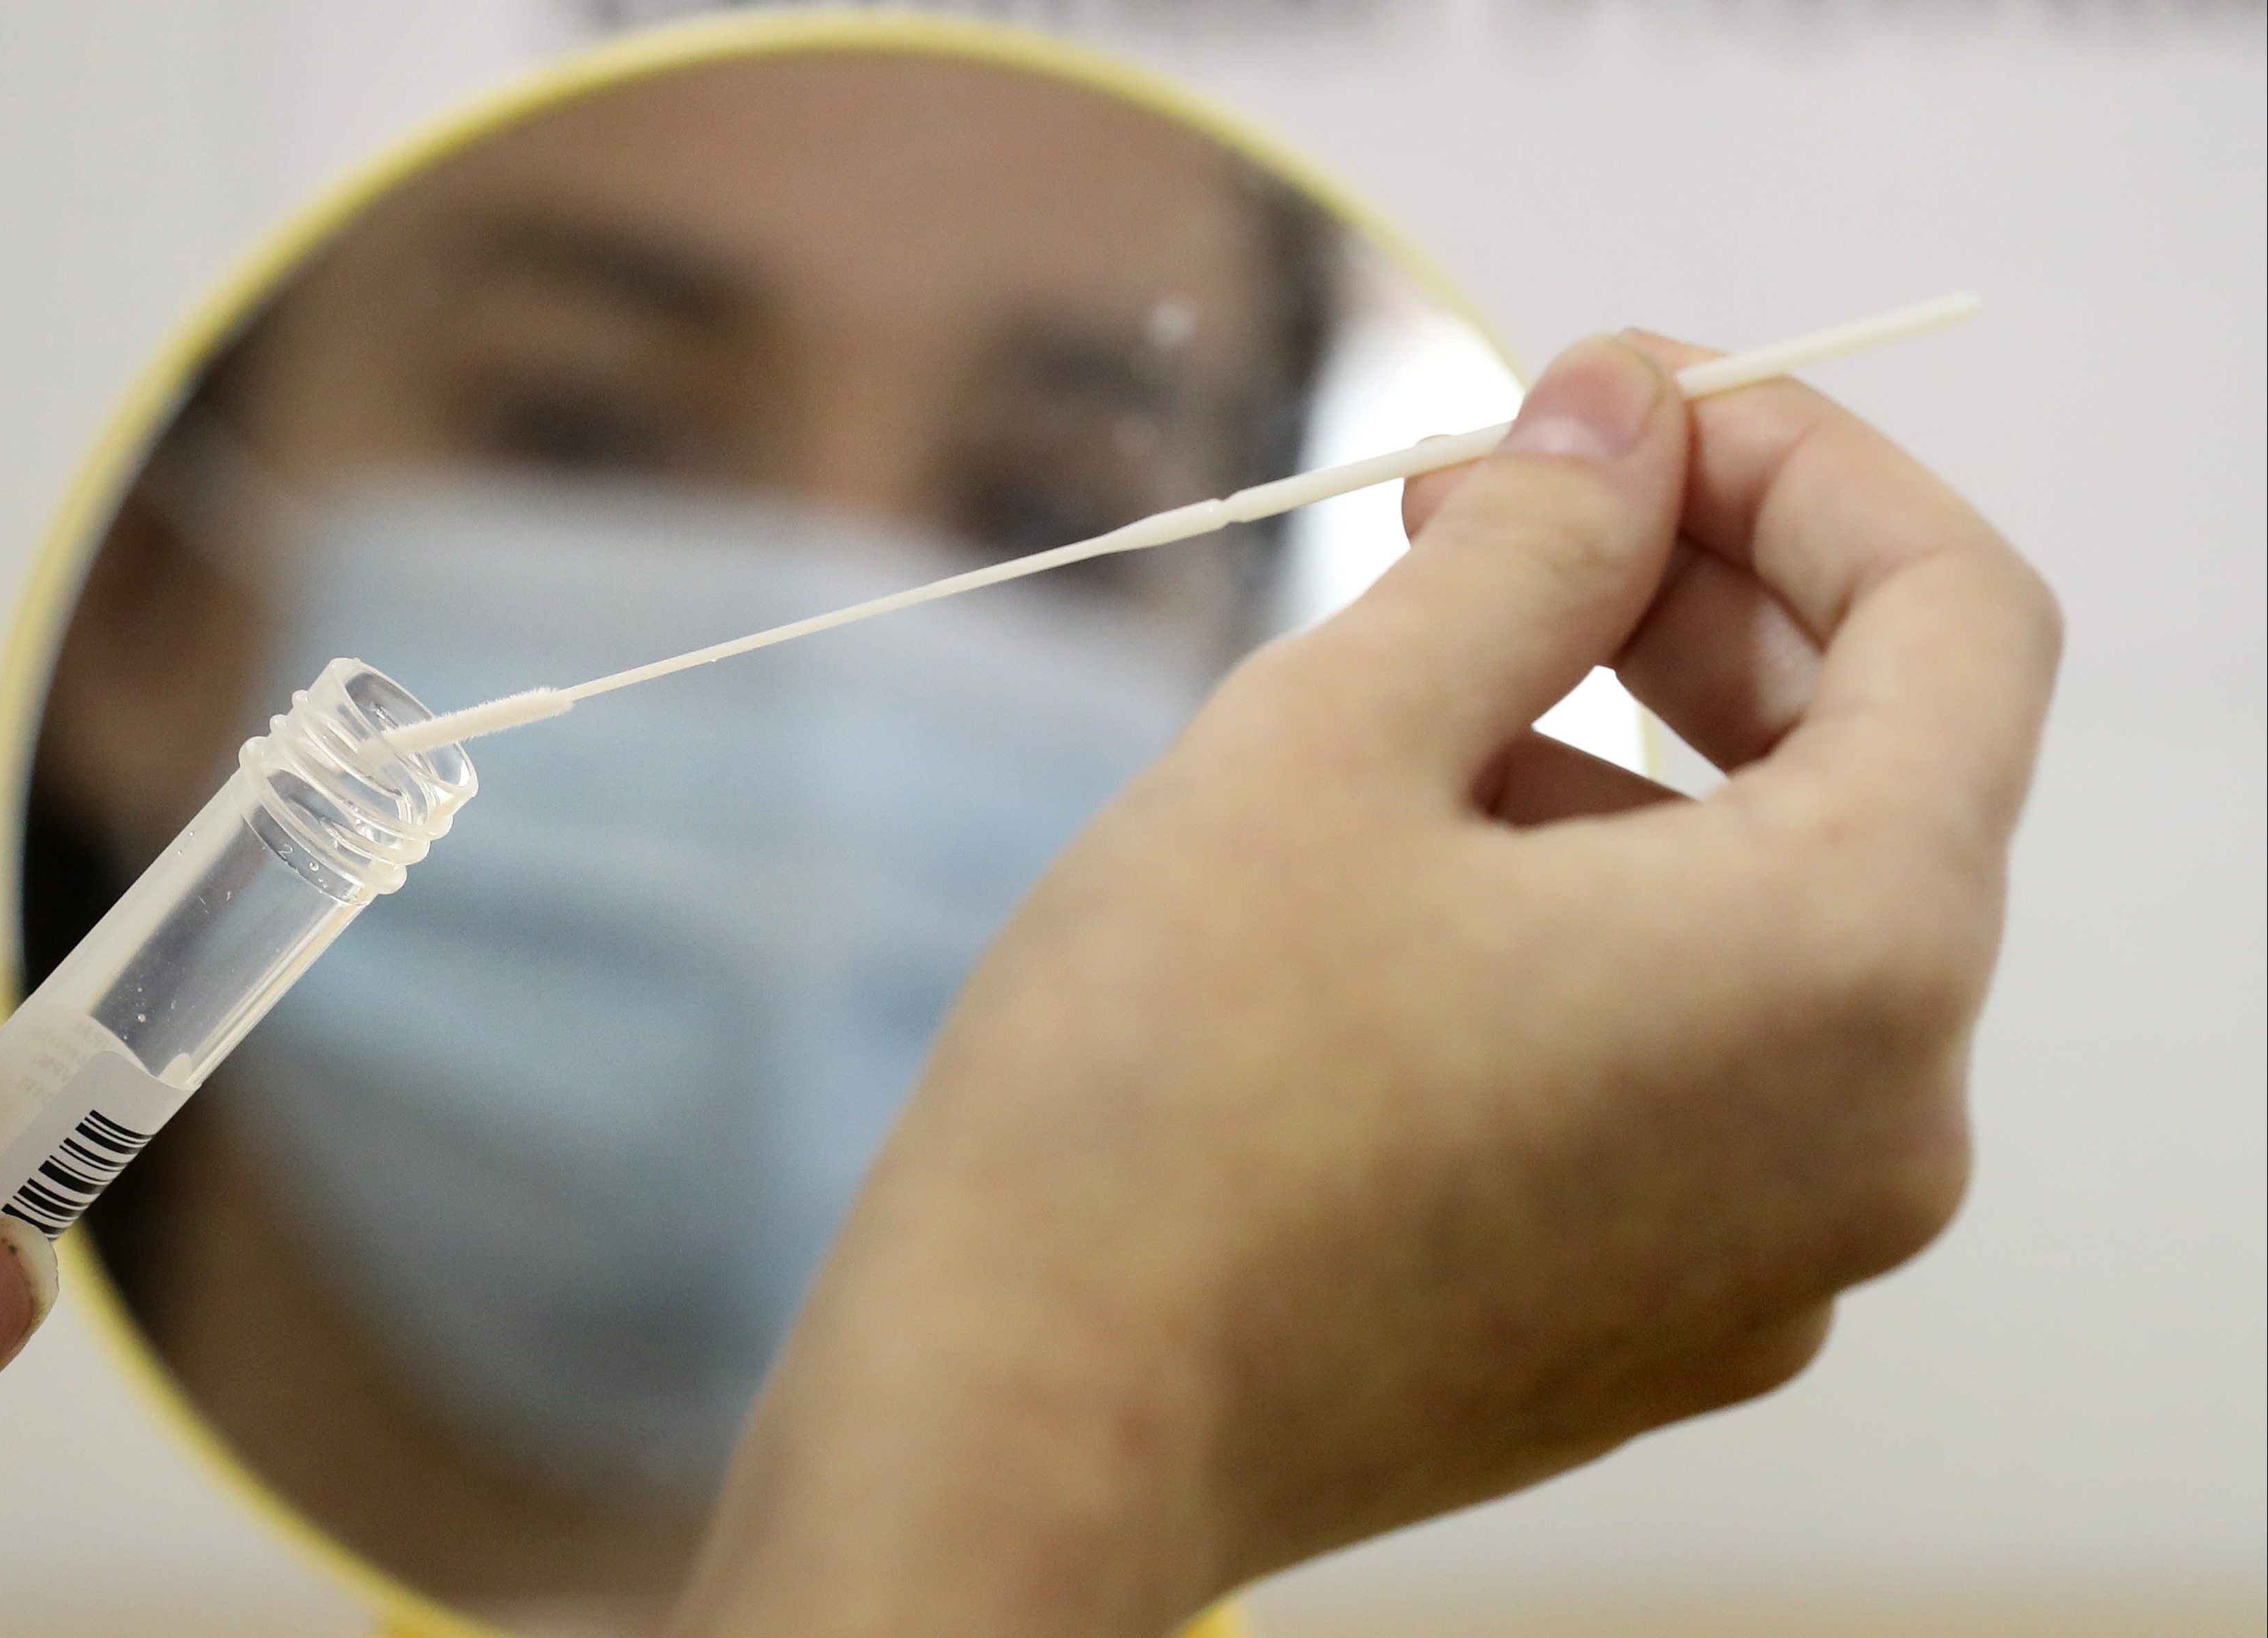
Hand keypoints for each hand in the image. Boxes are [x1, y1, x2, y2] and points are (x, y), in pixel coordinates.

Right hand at [672, 337, 2060, 1634]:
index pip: (1958, 622)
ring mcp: (1784, 1252)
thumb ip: (1533, 547)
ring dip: (1621, 763)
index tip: (1629, 399)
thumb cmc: (1160, 1092)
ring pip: (1770, 921)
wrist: (1030, 1423)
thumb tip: (1628, 413)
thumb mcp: (1335, 739)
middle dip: (1690, 602)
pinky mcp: (1671, 1319)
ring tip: (1396, 709)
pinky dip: (1598, 929)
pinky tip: (1405, 891)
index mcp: (1845, 962)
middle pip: (1877, 771)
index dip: (1801, 466)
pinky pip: (1701, 1061)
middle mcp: (1877, 1129)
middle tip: (1489, 503)